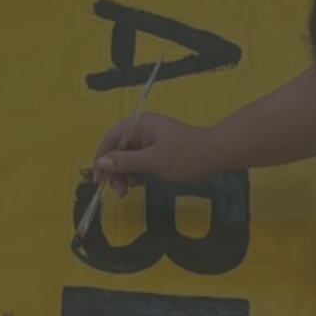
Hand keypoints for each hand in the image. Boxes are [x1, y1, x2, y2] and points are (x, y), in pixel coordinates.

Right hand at [92, 113, 215, 193]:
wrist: (217, 154)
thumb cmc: (187, 155)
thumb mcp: (154, 161)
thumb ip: (126, 162)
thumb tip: (102, 162)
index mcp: (139, 124)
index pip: (110, 139)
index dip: (101, 159)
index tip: (99, 179)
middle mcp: (142, 129)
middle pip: (117, 149)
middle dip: (115, 170)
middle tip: (119, 191)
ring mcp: (150, 139)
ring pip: (127, 157)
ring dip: (124, 174)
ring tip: (130, 189)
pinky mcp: (157, 149)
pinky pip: (138, 161)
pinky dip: (135, 173)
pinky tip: (138, 183)